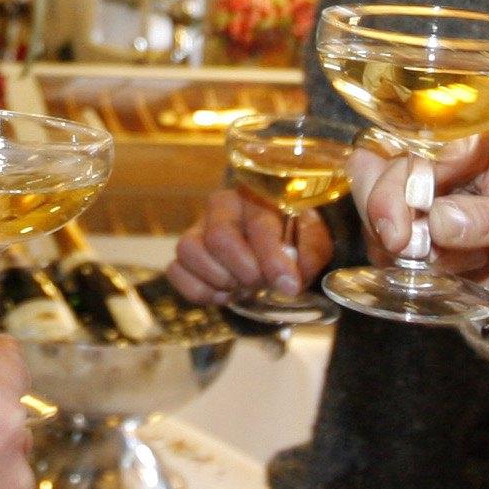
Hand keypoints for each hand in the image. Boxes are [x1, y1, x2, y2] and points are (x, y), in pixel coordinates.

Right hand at [167, 184, 332, 307]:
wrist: (273, 246)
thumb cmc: (294, 240)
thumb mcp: (313, 241)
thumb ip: (310, 254)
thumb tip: (290, 280)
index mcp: (258, 195)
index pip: (259, 225)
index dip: (273, 260)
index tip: (289, 286)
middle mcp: (222, 206)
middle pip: (219, 237)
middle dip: (243, 271)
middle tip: (259, 283)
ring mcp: (198, 228)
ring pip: (188, 250)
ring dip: (219, 279)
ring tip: (241, 287)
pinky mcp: (184, 253)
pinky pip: (175, 270)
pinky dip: (200, 290)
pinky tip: (224, 293)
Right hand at [345, 131, 488, 318]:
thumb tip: (439, 221)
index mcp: (474, 142)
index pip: (422, 138)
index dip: (410, 169)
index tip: (416, 206)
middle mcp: (440, 167)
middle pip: (380, 165)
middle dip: (383, 204)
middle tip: (400, 242)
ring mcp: (423, 206)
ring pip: (372, 206)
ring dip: (395, 239)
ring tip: (439, 262)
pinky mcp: (416, 244)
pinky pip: (382, 249)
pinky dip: (403, 267)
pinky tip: (444, 274)